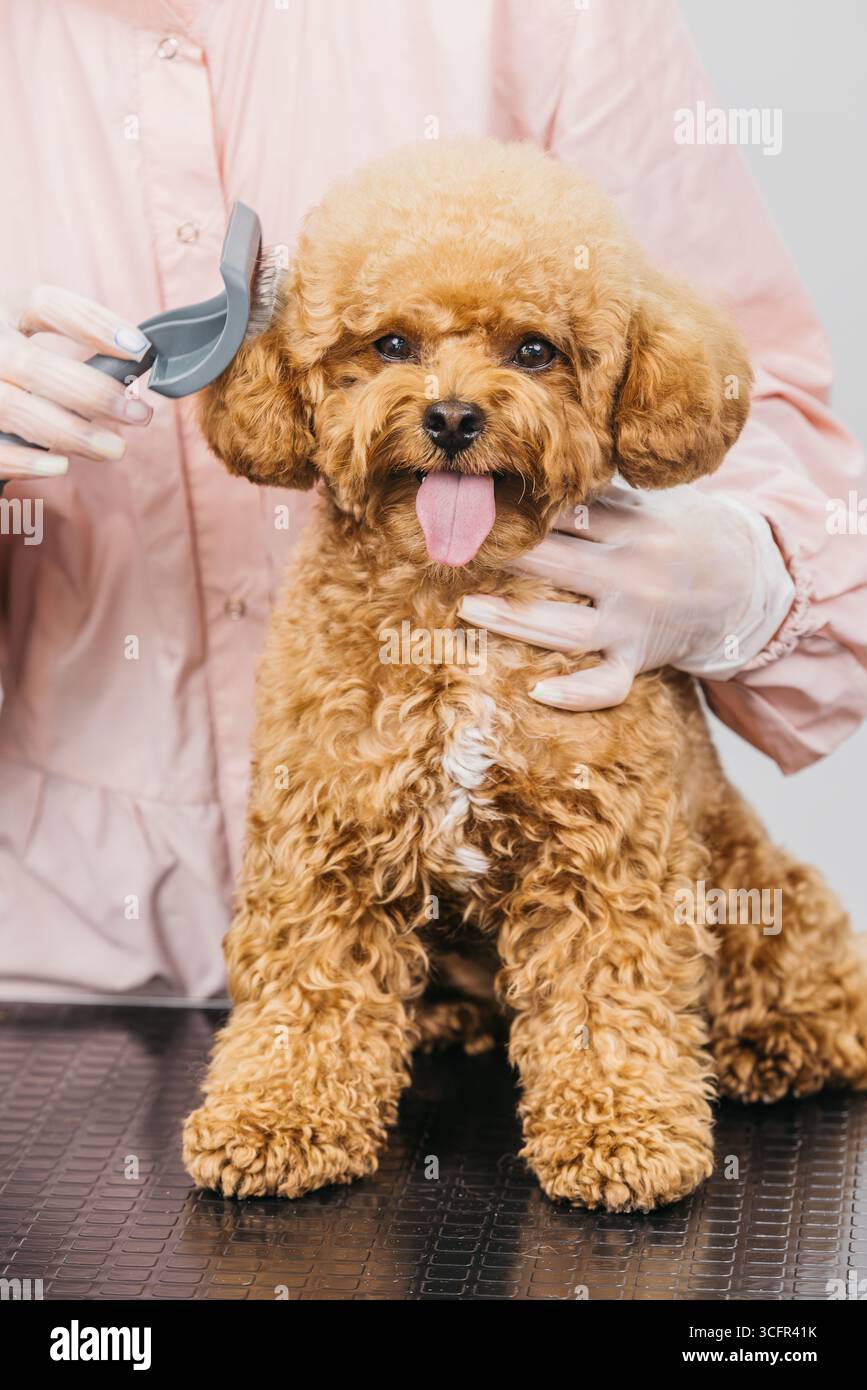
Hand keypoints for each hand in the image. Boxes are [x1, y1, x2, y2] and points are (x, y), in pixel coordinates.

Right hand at [0, 285, 152, 482]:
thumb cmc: (13, 372)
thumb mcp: (26, 343)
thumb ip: (69, 355)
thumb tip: (135, 371)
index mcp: (3, 312)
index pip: (46, 305)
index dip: (94, 324)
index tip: (140, 348)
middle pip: (36, 366)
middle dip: (95, 394)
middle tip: (140, 415)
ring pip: (17, 408)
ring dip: (73, 433)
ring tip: (114, 449)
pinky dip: (25, 461)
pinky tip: (60, 466)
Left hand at [459, 479, 794, 710]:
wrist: (747, 582)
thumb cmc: (681, 535)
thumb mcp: (651, 505)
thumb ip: (598, 497)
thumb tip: (534, 478)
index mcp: (633, 526)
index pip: (566, 515)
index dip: (519, 511)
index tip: (474, 504)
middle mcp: (631, 574)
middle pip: (557, 563)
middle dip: (504, 557)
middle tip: (452, 549)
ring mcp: (634, 620)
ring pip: (567, 626)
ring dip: (516, 619)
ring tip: (468, 607)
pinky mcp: (640, 658)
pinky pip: (608, 683)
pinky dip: (577, 693)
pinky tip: (536, 692)